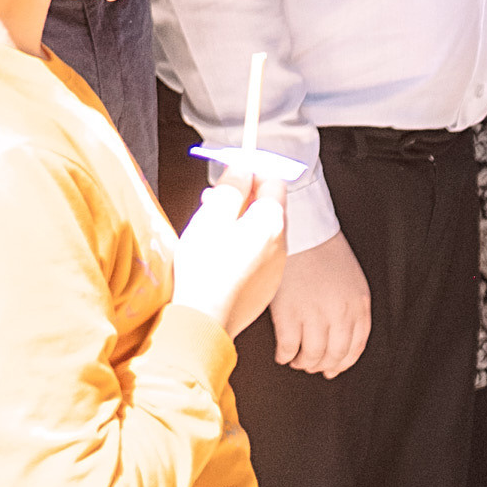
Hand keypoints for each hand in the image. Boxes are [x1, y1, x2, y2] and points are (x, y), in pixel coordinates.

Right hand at [170, 171, 286, 340]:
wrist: (205, 319)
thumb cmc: (205, 267)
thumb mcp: (211, 215)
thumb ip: (231, 185)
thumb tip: (243, 167)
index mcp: (271, 221)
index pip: (274, 180)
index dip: (252, 172)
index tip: (232, 175)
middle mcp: (281, 244)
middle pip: (270, 207)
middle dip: (244, 200)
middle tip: (215, 204)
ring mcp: (276, 268)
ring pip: (263, 232)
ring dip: (242, 225)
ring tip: (214, 233)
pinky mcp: (266, 287)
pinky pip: (260, 257)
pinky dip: (244, 250)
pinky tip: (221, 258)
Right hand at [271, 230, 370, 377]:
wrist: (298, 226)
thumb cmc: (321, 247)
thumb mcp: (350, 277)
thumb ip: (350, 306)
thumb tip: (339, 336)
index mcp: (358, 304)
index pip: (355, 347)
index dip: (343, 363)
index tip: (332, 368)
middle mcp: (340, 313)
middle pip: (334, 355)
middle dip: (322, 366)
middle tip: (311, 366)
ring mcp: (314, 314)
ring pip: (311, 356)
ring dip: (303, 364)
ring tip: (296, 360)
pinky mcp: (288, 313)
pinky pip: (288, 348)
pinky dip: (285, 356)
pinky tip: (282, 354)